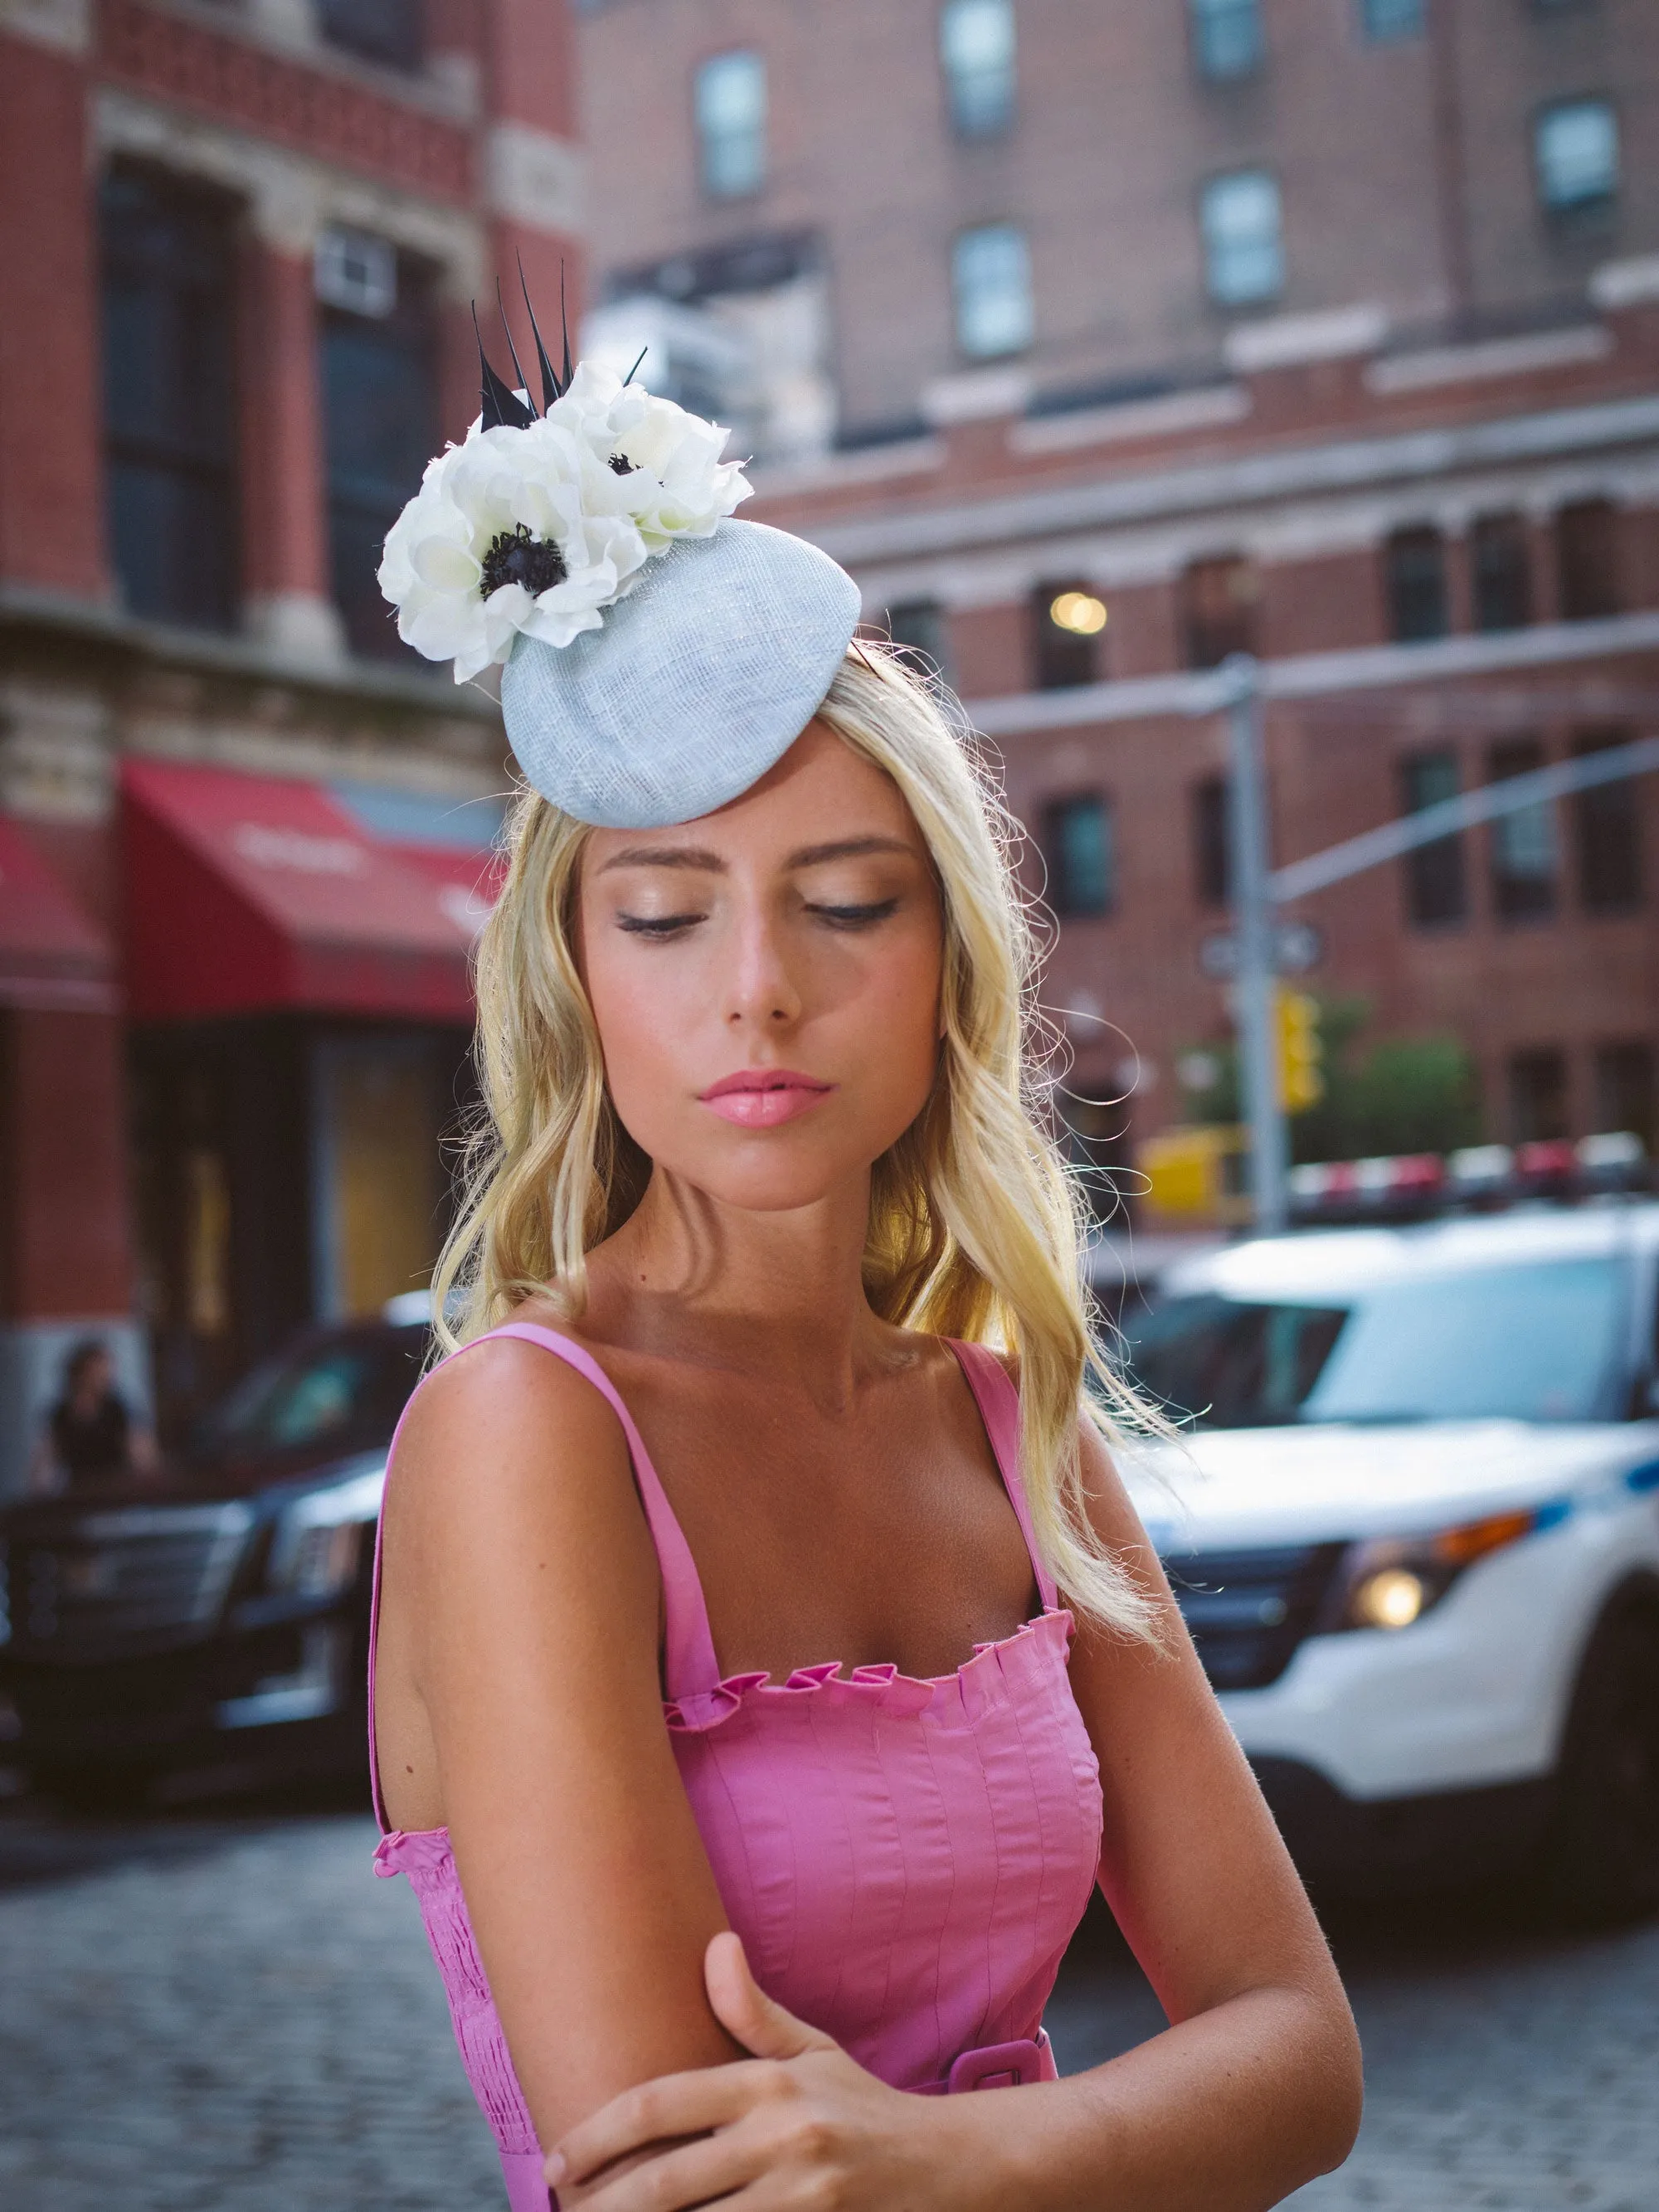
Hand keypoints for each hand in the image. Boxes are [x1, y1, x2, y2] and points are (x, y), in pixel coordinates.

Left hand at [547, 1933, 990, 2211]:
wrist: (949, 2165)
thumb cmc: (863, 2107)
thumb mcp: (813, 2052)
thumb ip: (753, 2012)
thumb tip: (715, 1944)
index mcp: (769, 2084)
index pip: (662, 2103)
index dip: (598, 2132)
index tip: (557, 2160)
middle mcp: (782, 2138)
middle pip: (666, 2182)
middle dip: (603, 2204)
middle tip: (563, 2209)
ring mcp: (802, 2197)